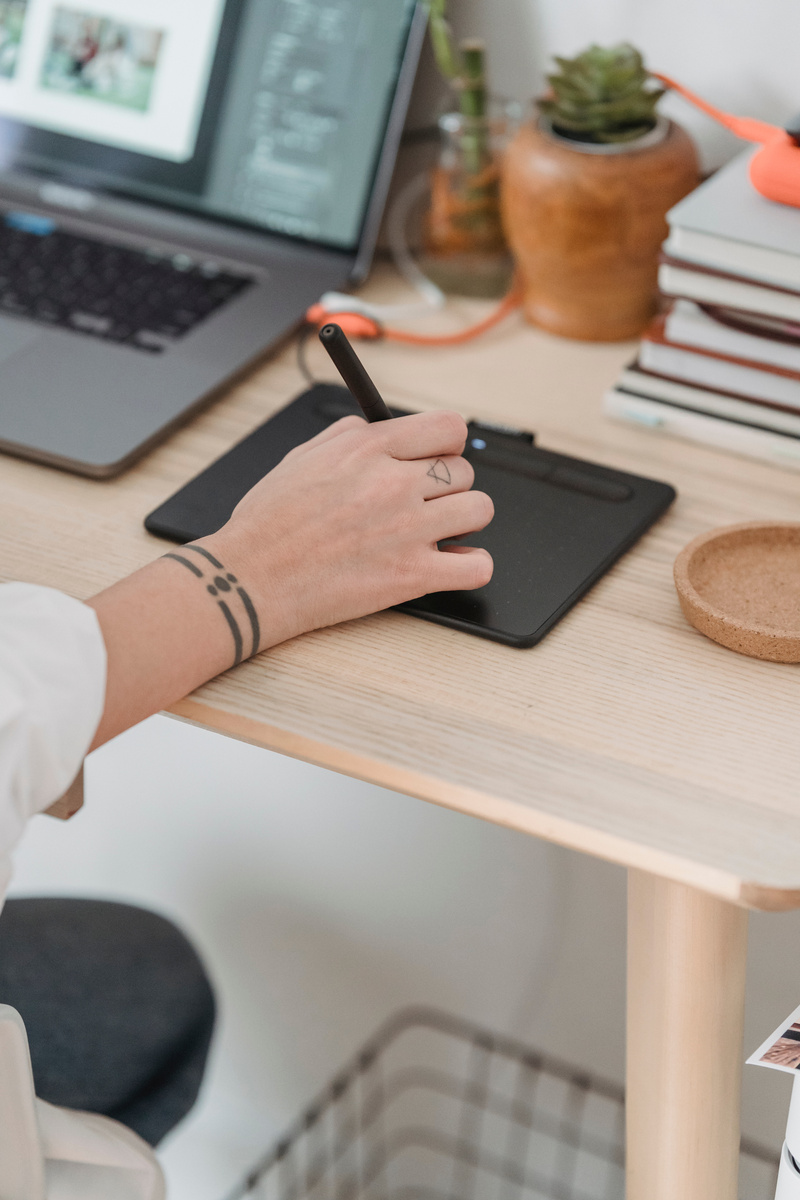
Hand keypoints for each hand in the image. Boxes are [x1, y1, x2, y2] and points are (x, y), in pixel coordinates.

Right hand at [206, 409, 493, 648]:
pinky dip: (471, 566)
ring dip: (463, 521)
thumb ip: (349, 435)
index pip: (449, 428)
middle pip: (465, 471)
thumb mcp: (303, 457)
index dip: (447, 445)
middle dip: (448, 487)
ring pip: (480, 510)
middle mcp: (394, 483)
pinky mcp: (411, 576)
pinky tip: (449, 564)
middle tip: (423, 504)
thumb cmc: (268, 523)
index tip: (438, 458)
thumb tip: (379, 425)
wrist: (251, 577)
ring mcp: (407, 530)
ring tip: (438, 533)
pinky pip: (476, 566)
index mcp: (370, 449)